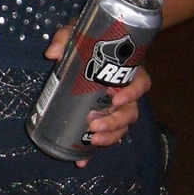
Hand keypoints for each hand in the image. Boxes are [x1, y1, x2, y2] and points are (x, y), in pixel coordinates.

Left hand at [44, 23, 151, 166]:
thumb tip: (53, 53)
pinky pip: (101, 138)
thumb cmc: (88, 40)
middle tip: (95, 125)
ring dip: (109, 137)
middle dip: (115, 122)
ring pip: (120, 128)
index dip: (134, 92)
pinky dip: (91, 152)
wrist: (84, 49)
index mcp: (126, 72)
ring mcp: (113, 110)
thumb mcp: (78, 33)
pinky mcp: (98, 120)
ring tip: (93, 140)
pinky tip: (81, 162)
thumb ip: (66, 37)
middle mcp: (124, 93)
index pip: (141, 83)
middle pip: (130, 112)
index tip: (117, 97)